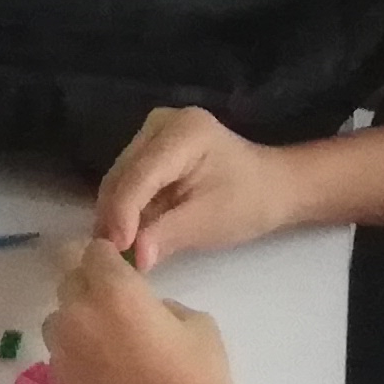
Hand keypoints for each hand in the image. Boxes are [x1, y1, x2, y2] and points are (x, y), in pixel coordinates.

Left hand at [34, 242, 239, 383]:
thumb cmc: (200, 377)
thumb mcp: (196, 322)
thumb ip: (160, 305)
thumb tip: (146, 311)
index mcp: (114, 291)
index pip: (92, 252)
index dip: (106, 258)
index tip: (117, 268)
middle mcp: (78, 317)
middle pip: (68, 284)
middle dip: (87, 288)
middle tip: (113, 306)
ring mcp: (62, 356)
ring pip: (57, 325)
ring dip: (76, 326)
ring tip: (106, 348)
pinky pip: (59, 363)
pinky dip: (75, 363)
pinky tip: (103, 381)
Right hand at [95, 104, 303, 269]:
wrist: (271, 187)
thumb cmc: (248, 202)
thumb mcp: (209, 221)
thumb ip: (166, 235)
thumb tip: (133, 259)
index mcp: (183, 132)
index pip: (140, 175)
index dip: (122, 214)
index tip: (114, 251)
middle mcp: (161, 123)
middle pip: (122, 175)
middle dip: (114, 218)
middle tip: (112, 258)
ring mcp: (152, 134)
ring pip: (118, 181)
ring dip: (115, 217)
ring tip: (119, 252)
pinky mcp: (148, 149)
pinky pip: (126, 183)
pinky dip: (125, 211)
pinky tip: (128, 236)